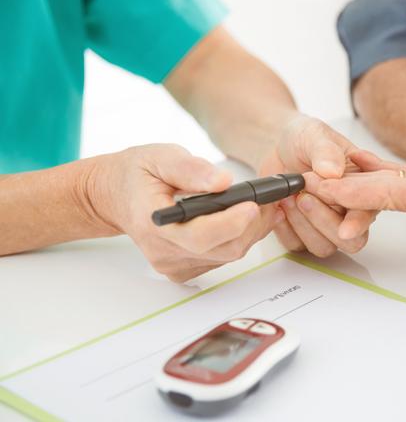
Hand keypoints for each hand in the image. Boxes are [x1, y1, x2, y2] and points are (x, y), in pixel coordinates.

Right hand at [90, 144, 282, 281]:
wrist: (116, 195)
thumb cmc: (137, 174)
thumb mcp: (160, 157)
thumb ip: (190, 169)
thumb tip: (223, 181)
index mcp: (155, 225)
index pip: (200, 236)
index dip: (231, 223)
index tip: (253, 204)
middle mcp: (165, 252)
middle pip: (222, 249)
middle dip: (252, 224)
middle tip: (269, 199)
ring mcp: (174, 264)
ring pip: (227, 255)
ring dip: (250, 232)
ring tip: (263, 205)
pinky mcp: (185, 269)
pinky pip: (222, 258)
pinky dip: (239, 239)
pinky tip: (245, 219)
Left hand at [259, 114, 375, 257]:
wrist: (278, 147)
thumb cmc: (305, 140)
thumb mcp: (315, 135)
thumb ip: (325, 151)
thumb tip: (332, 170)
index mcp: (362, 188)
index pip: (368, 213)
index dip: (359, 223)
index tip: (345, 228)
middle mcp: (347, 212)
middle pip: (349, 241)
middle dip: (324, 220)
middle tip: (303, 195)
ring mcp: (325, 227)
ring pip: (322, 247)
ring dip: (303, 224)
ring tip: (289, 196)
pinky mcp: (301, 234)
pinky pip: (296, 245)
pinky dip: (284, 227)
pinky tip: (280, 205)